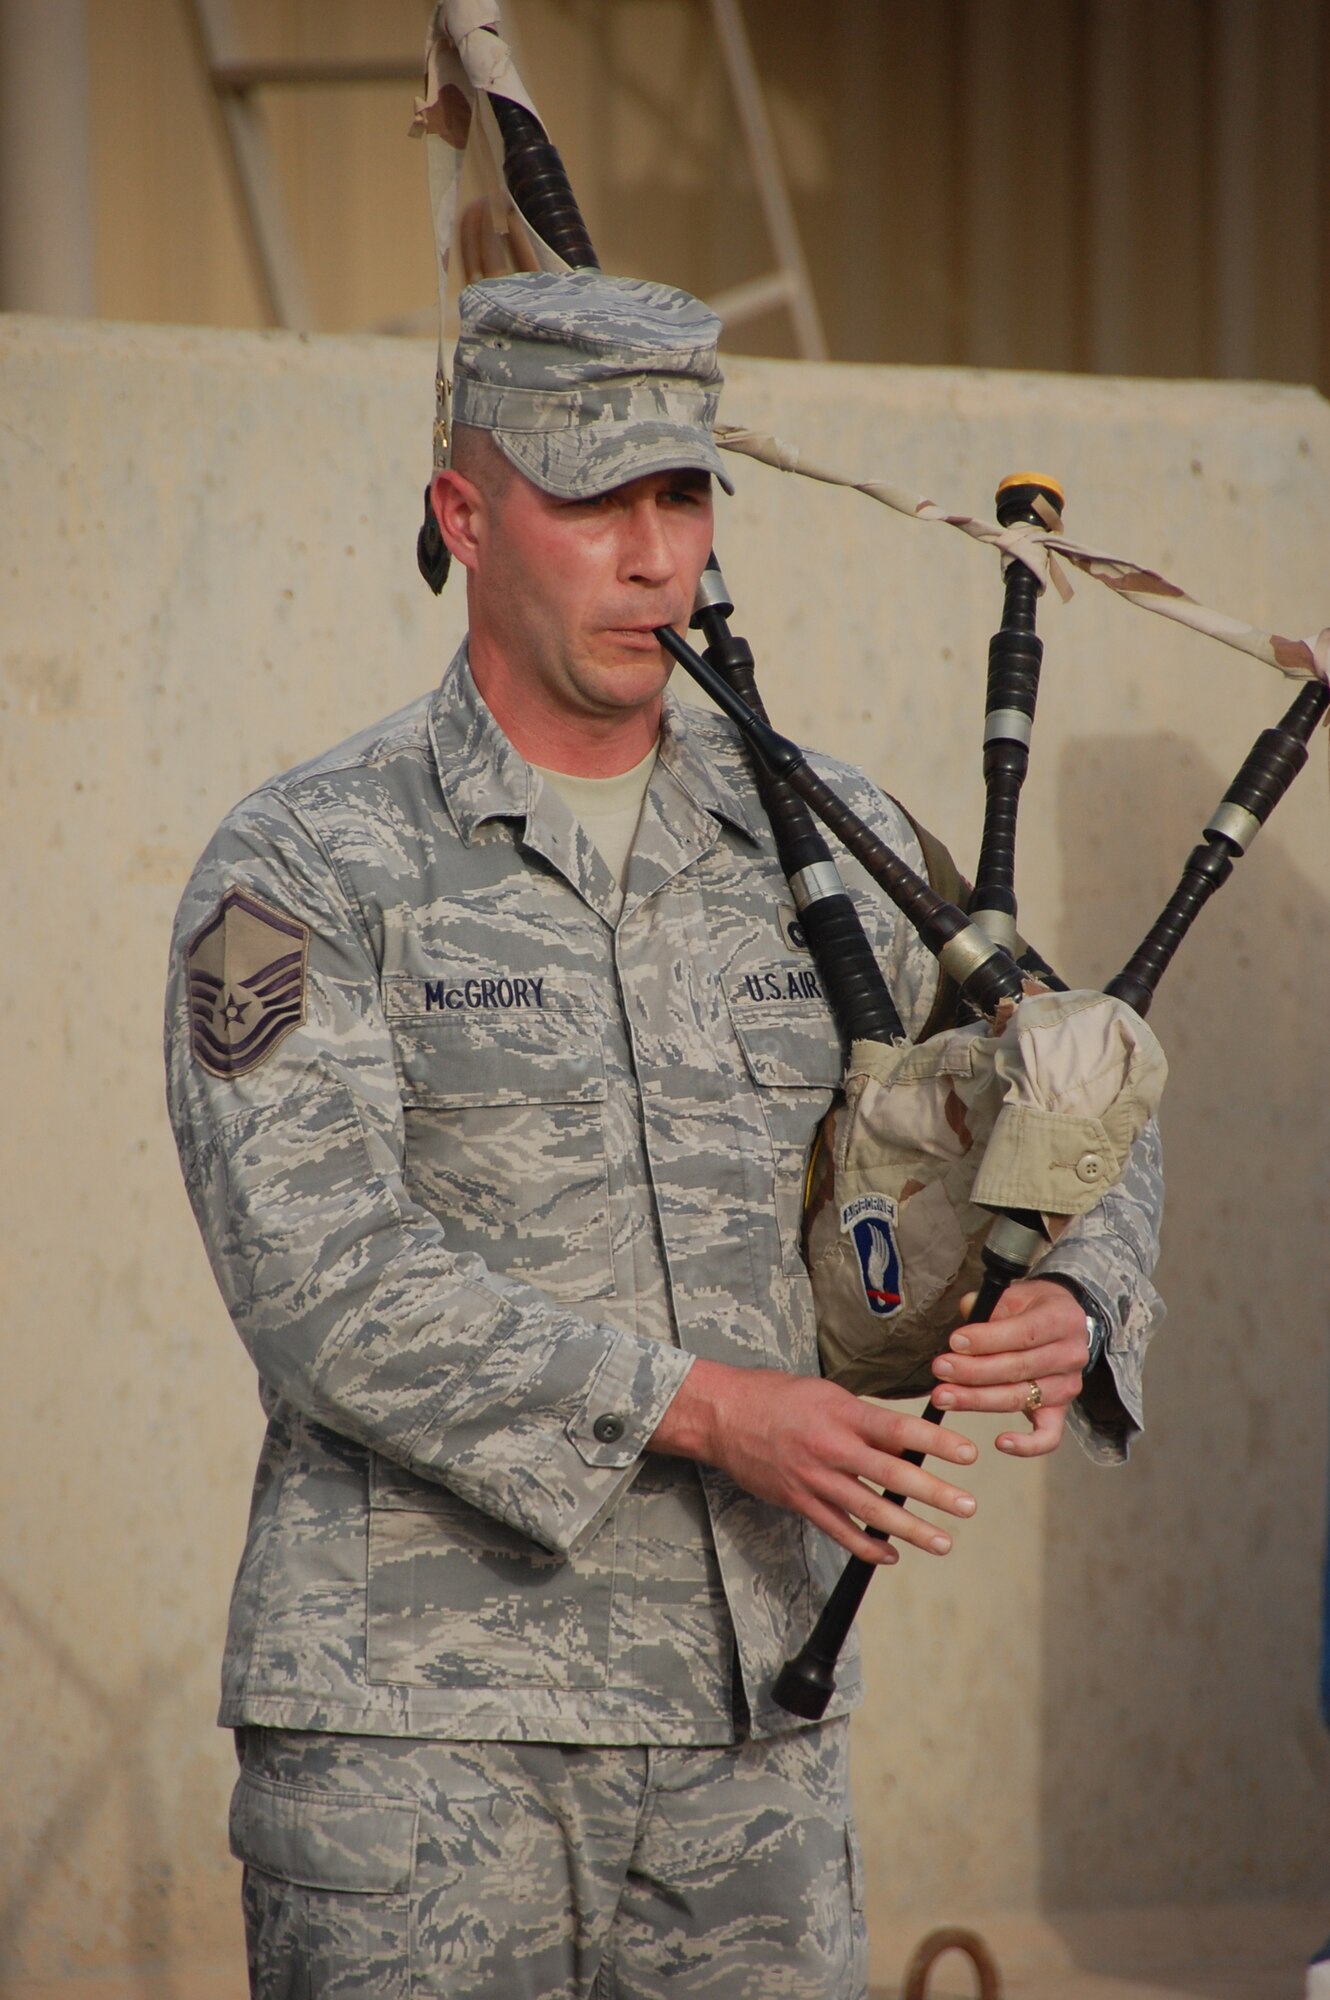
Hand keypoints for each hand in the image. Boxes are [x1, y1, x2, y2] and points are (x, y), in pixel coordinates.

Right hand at [648, 1357, 977, 1564]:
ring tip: (942, 1541)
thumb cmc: (777, 1397)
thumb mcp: (826, 1394)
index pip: (898, 1429)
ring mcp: (813, 1478)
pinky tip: (890, 1555)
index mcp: (841, 1414)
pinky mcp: (798, 1500)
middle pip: (890, 1474)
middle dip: (933, 1493)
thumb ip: (865, 1418)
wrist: (723, 1415)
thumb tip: (906, 1438)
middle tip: (966, 1506)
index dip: (936, 1443)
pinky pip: (837, 1529)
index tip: (968, 1454)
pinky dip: (865, 1546)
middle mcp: (830, 1448)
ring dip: (909, 1529)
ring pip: (868, 1509)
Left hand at [930, 1278, 1090, 1458]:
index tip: (955, 1342)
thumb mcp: (1016, 1294)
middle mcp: (1071, 1355)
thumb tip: (969, 1309)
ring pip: (1020, 1399)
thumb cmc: (1033, 1308)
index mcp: (1062, 1319)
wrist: (1061, 1323)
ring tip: (945, 1397)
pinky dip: (1026, 1445)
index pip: (1023, 1334)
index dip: (987, 1340)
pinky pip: (1048, 1436)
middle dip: (973, 1371)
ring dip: (978, 1400)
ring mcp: (1067, 1386)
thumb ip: (992, 1303)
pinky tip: (999, 1442)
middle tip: (940, 1369)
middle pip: (1018, 1369)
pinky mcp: (1061, 1411)